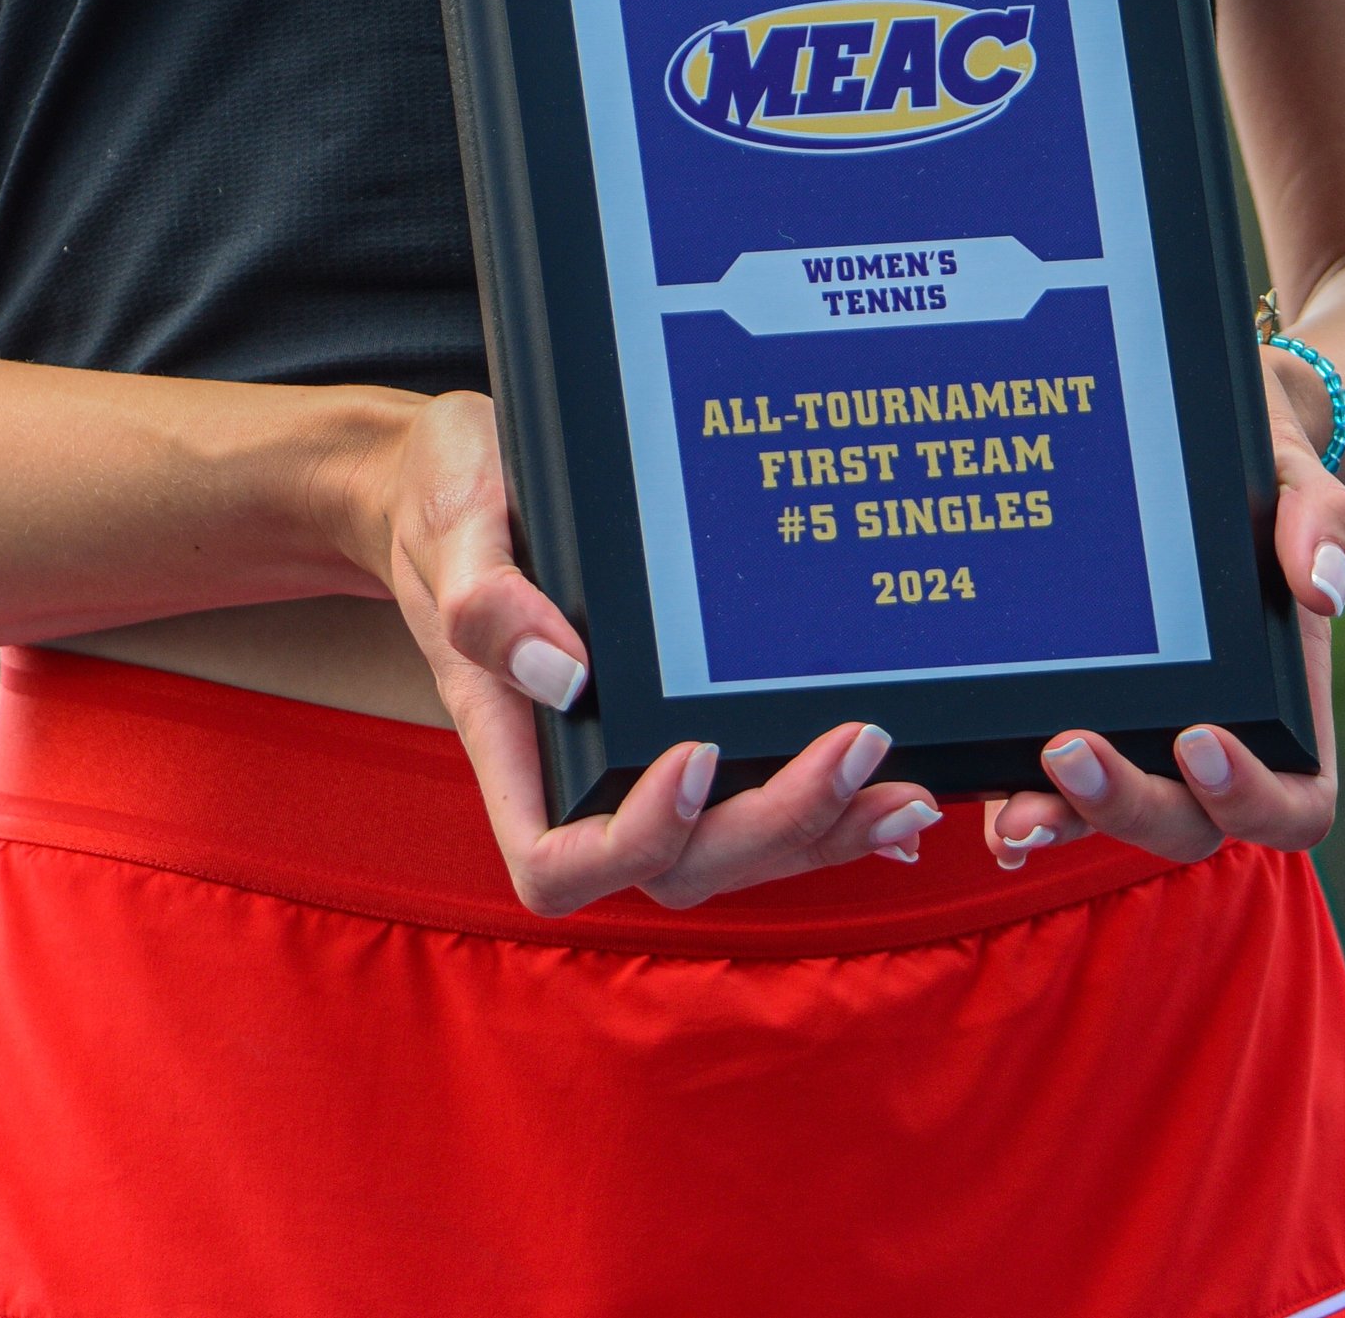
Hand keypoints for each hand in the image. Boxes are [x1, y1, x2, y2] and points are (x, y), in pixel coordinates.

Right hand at [358, 390, 941, 914]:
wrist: (451, 478)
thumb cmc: (442, 498)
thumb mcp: (451, 519)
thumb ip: (487, 598)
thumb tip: (565, 675)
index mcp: (509, 739)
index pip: (560, 861)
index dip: (636, 839)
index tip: (696, 758)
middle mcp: (571, 770)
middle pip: (674, 867)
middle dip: (772, 828)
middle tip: (857, 751)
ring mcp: (627, 757)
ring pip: (724, 851)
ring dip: (816, 835)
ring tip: (902, 792)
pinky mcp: (672, 728)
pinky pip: (745, 800)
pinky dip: (819, 812)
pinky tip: (887, 792)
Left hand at [978, 346, 1344, 873]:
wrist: (1195, 445)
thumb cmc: (1259, 477)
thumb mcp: (1298, 483)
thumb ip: (1321, 524)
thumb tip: (1321, 588)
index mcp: (1283, 710)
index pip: (1292, 804)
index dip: (1249, 796)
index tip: (1198, 739)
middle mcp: (1213, 742)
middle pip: (1185, 825)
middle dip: (1128, 804)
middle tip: (1071, 751)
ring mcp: (1143, 736)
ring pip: (1111, 817)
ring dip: (1063, 820)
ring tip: (1013, 814)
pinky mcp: (1083, 713)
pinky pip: (1054, 780)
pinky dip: (1021, 799)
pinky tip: (987, 803)